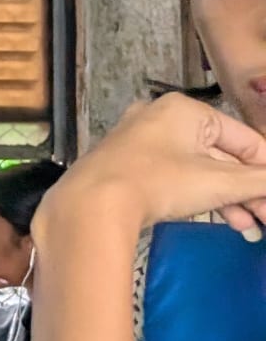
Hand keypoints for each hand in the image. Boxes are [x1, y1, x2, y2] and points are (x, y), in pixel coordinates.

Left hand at [49, 94, 265, 237]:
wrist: (92, 205)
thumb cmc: (158, 183)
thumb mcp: (219, 182)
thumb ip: (259, 182)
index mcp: (185, 110)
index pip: (245, 139)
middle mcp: (162, 118)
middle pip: (223, 157)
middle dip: (249, 191)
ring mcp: (142, 143)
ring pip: (201, 170)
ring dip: (230, 200)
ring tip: (250, 229)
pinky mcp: (130, 167)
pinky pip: (177, 178)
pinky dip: (202, 198)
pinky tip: (226, 222)